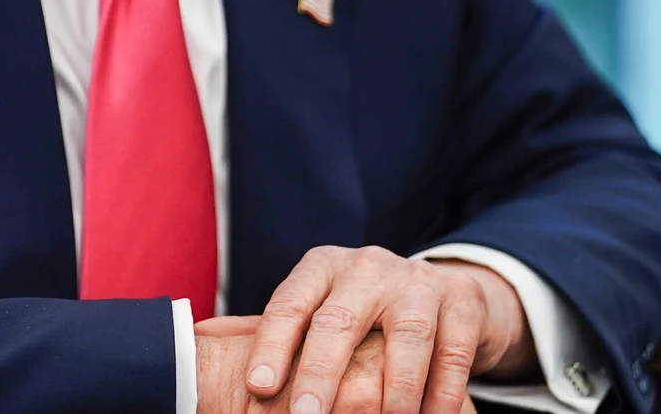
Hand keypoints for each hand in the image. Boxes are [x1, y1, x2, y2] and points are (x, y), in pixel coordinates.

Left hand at [244, 247, 530, 413]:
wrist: (441, 292)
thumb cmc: (359, 311)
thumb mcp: (317, 308)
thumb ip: (267, 330)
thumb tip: (199, 341)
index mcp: (322, 267)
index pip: (290, 302)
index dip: (271, 344)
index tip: (255, 386)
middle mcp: (368, 267)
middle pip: (340, 319)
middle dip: (320, 373)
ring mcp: (418, 282)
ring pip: (406, 338)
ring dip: (393, 391)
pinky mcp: (462, 302)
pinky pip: (453, 352)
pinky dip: (441, 394)